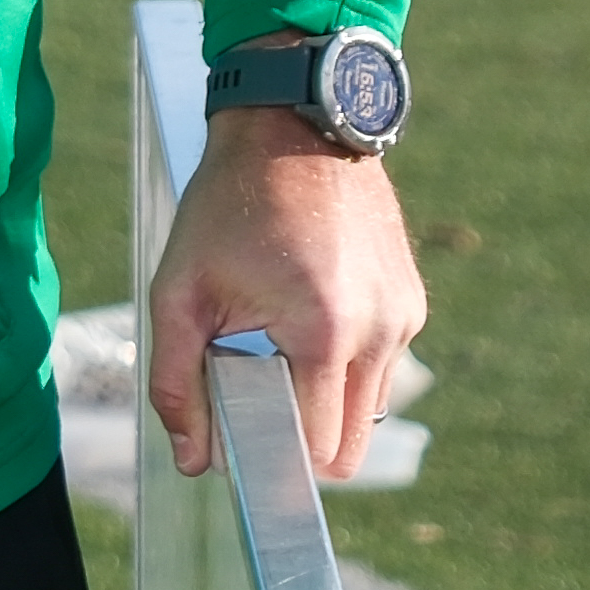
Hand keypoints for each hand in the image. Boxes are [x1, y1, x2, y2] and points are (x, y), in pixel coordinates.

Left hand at [148, 108, 428, 483]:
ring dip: (325, 401)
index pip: (318, 450)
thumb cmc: (229, 205)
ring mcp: (404, 316)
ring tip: (277, 345)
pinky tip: (306, 314)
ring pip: (368, 409)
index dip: (278, 462)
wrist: (293, 125)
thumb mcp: (180, 293)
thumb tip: (194, 464)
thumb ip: (178, 385)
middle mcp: (380, 330)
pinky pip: (380, 365)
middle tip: (255, 397)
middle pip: (351, 445)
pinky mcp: (412, 301)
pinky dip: (344, 363)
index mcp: (325, 332)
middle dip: (304, 441)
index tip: (243, 446)